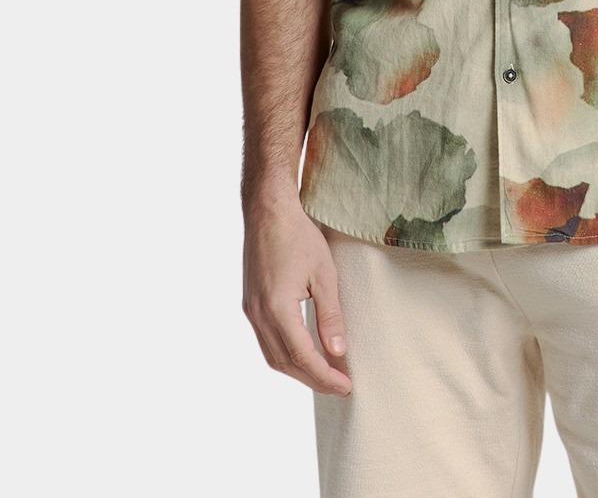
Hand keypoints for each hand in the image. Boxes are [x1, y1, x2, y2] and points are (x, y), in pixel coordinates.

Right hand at [242, 197, 352, 396]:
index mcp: (277, 309)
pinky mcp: (250, 305)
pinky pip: (266, 341)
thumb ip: (330, 316)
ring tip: (325, 375)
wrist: (268, 211)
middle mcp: (259, 315)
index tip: (346, 387)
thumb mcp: (324, 274)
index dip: (325, 376)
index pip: (303, 356)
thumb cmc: (299, 236)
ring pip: (273, 356)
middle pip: (285, 363)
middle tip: (340, 387)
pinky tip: (303, 354)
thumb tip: (338, 352)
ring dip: (298, 371)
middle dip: (313, 379)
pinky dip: (285, 355)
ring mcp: (251, 311)